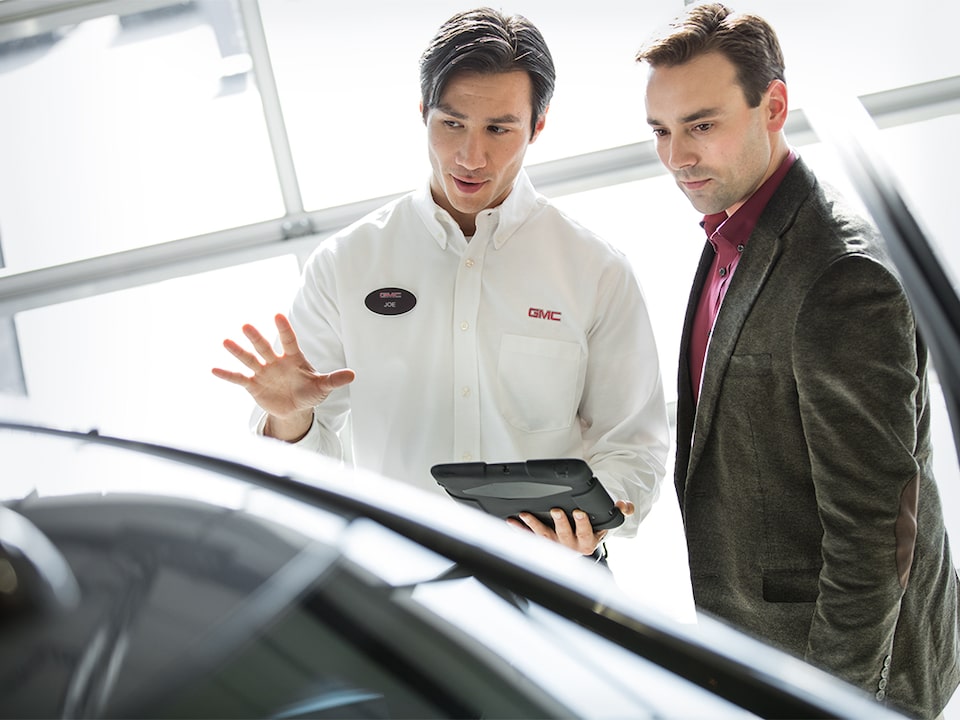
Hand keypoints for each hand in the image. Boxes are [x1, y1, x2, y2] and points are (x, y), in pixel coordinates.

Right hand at [212, 313, 354, 438]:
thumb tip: (352, 374)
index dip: (284, 329)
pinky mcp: (254, 385)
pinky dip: (228, 375)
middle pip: (265, 347)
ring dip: (238, 352)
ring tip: (226, 342)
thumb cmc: (310, 392)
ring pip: (250, 359)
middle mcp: (276, 362)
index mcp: (293, 358)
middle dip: (256, 338)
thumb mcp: (323, 387)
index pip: (289, 341)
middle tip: (246, 326)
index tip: (277, 315)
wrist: (296, 408)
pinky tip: (214, 370)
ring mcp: (263, 373)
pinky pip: (239, 379)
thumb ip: (334, 380)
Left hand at [507, 500, 634, 554]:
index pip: (586, 532)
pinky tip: (512, 521)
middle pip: (564, 535)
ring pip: (544, 536)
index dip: (582, 523)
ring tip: (526, 514)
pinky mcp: (542, 542)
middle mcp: (570, 546)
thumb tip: (625, 506)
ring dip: (534, 525)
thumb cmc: (594, 529)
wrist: (582, 543)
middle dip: (560, 522)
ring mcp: (555, 545)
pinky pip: (529, 536)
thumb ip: (619, 512)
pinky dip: (519, 529)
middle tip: (555, 511)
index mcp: (588, 541)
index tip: (579, 512)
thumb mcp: (609, 522)